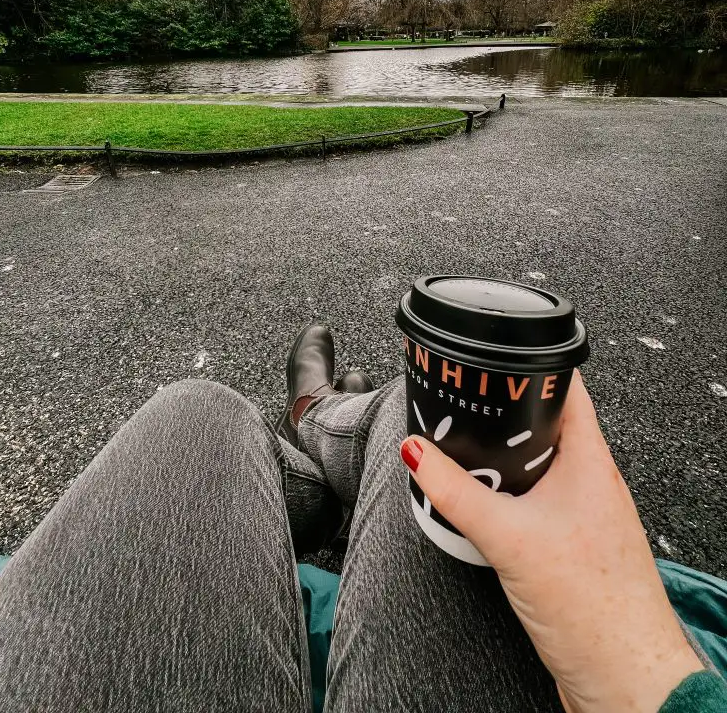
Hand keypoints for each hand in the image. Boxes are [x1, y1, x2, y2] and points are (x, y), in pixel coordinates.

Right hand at [401, 372, 701, 712]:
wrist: (623, 678)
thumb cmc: (592, 608)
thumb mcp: (506, 536)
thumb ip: (455, 492)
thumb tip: (417, 452)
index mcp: (591, 461)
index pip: (566, 390)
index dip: (532, 370)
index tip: (496, 362)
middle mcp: (594, 482)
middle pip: (546, 428)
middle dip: (504, 422)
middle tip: (466, 415)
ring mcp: (587, 514)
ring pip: (540, 469)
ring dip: (505, 465)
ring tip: (467, 464)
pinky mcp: (576, 546)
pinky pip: (538, 505)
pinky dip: (510, 500)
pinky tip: (485, 515)